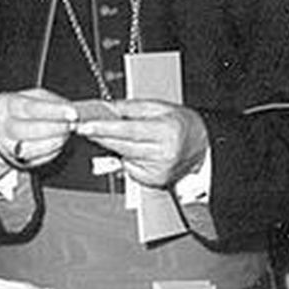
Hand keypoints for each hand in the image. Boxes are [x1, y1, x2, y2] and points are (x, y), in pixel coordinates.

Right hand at [0, 89, 78, 175]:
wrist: (7, 129)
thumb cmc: (23, 110)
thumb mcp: (36, 97)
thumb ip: (54, 102)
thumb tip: (73, 111)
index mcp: (3, 104)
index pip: (28, 107)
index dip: (52, 110)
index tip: (73, 113)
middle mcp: (0, 127)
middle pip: (23, 130)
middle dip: (53, 128)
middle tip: (70, 125)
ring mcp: (6, 146)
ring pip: (28, 149)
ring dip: (53, 141)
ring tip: (66, 133)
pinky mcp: (15, 161)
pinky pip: (35, 160)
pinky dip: (51, 151)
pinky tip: (58, 142)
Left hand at [73, 98, 208, 187]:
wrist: (204, 149)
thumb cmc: (183, 125)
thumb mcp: (161, 107)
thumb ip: (132, 107)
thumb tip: (106, 107)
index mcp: (166, 132)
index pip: (128, 130)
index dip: (104, 128)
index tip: (85, 126)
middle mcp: (162, 154)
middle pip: (121, 145)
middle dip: (100, 136)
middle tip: (84, 127)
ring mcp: (158, 170)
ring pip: (123, 157)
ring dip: (113, 146)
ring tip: (119, 135)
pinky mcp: (154, 180)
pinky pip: (130, 168)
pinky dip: (127, 158)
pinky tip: (136, 151)